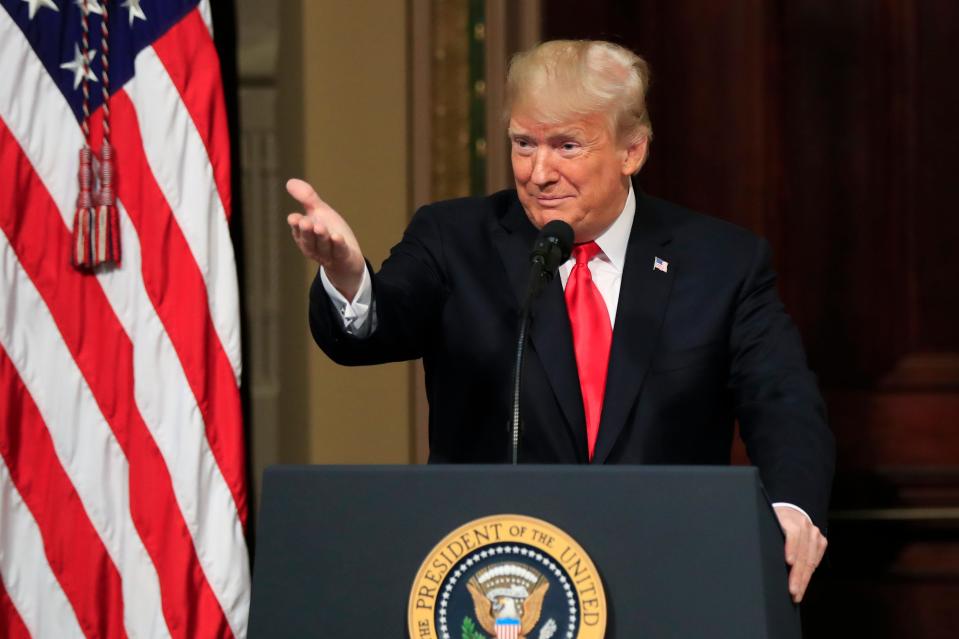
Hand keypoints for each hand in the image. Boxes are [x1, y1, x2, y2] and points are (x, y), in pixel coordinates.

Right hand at [286, 178, 365, 299]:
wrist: (347, 258)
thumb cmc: (330, 232)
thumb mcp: (320, 213)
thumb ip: (307, 199)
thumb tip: (290, 181)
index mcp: (305, 236)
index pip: (298, 231)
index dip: (296, 225)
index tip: (294, 218)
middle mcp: (314, 247)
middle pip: (309, 240)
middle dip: (307, 232)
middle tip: (306, 222)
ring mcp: (328, 254)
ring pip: (323, 246)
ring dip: (321, 237)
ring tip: (320, 227)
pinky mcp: (343, 257)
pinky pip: (339, 252)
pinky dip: (338, 245)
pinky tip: (337, 236)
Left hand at [774, 506, 826, 602]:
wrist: (790, 511)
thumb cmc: (773, 520)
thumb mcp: (766, 522)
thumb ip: (765, 535)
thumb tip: (756, 553)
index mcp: (787, 517)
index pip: (792, 532)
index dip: (791, 547)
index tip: (788, 562)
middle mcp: (803, 523)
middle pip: (802, 552)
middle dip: (797, 574)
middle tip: (792, 590)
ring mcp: (814, 532)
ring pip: (810, 559)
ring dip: (804, 578)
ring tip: (797, 593)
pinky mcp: (820, 541)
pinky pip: (816, 560)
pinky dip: (809, 573)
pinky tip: (804, 584)